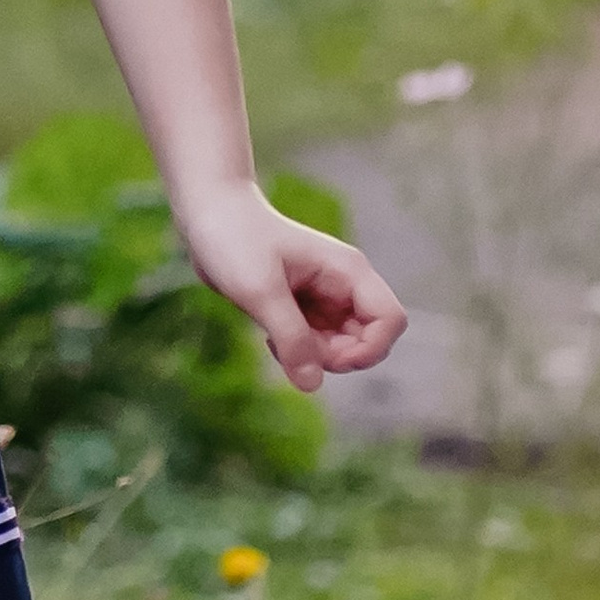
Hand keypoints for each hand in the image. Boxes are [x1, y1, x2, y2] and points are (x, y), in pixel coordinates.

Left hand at [176, 182, 406, 395]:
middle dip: (334, 357)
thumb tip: (312, 385)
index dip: (369, 349)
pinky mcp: (303, 309)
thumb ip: (291, 337)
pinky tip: (270, 337)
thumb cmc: (235, 239)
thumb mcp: (261, 291)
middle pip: (367, 340)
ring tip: (275, 338)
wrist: (209, 215)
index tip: (328, 358)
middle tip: (290, 347)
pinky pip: (315, 345)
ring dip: (312, 355)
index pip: (390, 320)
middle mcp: (344, 286)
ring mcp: (325, 299)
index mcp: (348, 271)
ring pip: (339, 347)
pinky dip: (297, 351)